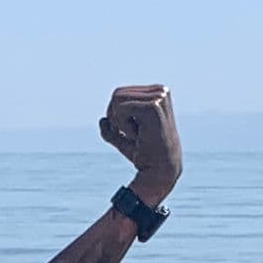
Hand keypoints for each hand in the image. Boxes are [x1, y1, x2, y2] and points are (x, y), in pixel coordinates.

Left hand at [100, 86, 180, 205]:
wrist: (159, 171)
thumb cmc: (145, 155)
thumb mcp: (125, 141)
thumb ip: (112, 131)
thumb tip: (102, 120)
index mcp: (157, 93)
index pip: (120, 94)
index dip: (115, 115)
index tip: (129, 133)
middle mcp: (160, 91)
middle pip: (117, 94)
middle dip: (115, 118)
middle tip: (131, 135)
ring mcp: (159, 97)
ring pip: (117, 99)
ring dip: (120, 122)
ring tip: (137, 135)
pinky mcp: (154, 106)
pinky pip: (121, 109)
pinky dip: (123, 126)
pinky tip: (139, 135)